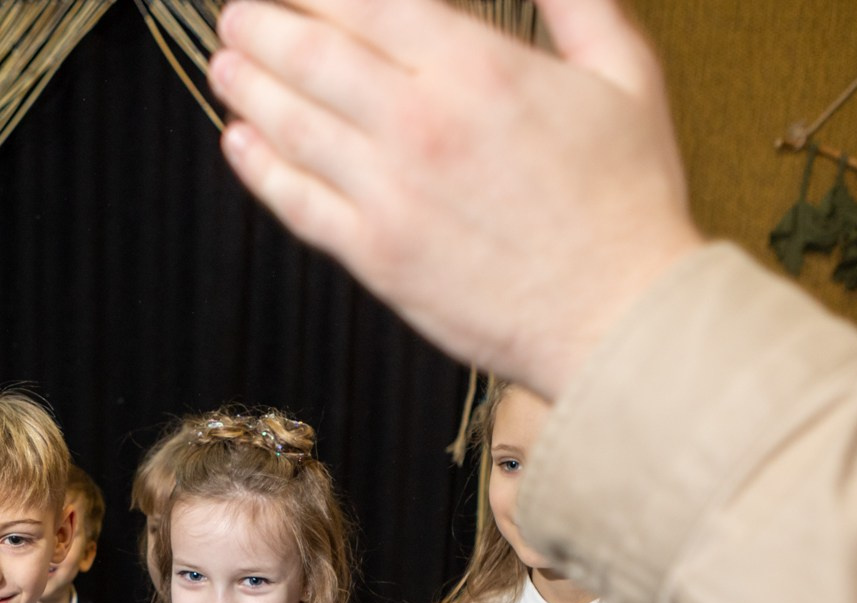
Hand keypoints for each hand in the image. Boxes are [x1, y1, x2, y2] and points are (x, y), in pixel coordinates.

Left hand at [210, 0, 702, 397]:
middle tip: (238, 12)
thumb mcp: (625, 74)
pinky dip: (258, 166)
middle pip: (311, 55)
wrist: (618, 317)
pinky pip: (296, 202)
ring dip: (248, 87)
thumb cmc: (628, 200)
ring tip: (227, 64)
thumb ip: (575, 3)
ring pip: (291, 125)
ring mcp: (389, 195)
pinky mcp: (375, 256)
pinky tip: (241, 142)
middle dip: (262, 25)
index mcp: (479, 69)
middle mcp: (420, 125)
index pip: (366, 2)